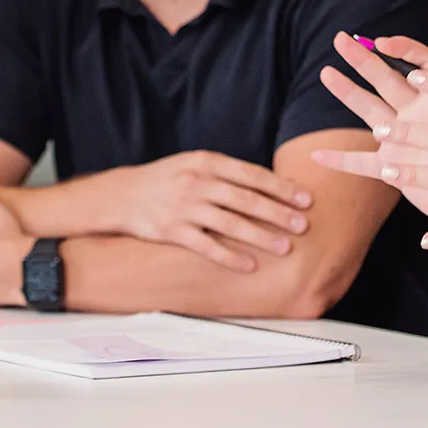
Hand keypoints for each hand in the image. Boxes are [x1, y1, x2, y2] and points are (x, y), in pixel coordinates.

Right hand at [99, 149, 312, 272]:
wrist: (121, 195)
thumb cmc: (167, 180)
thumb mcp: (195, 164)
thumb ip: (227, 173)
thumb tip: (270, 185)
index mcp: (207, 162)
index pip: (252, 175)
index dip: (281, 188)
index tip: (306, 199)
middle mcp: (197, 182)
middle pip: (246, 199)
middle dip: (278, 213)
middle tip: (303, 226)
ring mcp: (183, 207)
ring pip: (230, 223)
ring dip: (260, 236)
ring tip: (284, 248)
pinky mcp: (171, 230)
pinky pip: (205, 246)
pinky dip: (229, 256)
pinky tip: (249, 265)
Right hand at [315, 32, 427, 227]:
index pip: (421, 63)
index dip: (402, 49)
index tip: (382, 42)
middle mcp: (417, 113)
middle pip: (385, 78)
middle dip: (362, 59)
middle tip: (340, 39)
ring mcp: (401, 139)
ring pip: (369, 111)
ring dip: (347, 93)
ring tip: (326, 73)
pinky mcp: (393, 168)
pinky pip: (362, 164)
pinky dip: (341, 161)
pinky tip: (317, 156)